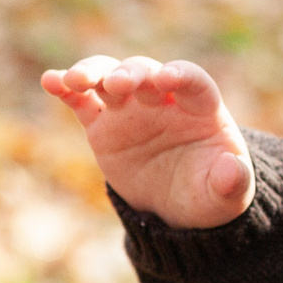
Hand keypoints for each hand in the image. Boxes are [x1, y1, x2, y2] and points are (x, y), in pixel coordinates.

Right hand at [41, 55, 253, 229]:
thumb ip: (232, 182)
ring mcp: (131, 109)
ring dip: (94, 72)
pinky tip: (50, 81)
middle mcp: (164, 99)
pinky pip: (82, 102)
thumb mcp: (226, 196)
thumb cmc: (209, 194)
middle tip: (117, 84)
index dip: (182, 76)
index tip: (167, 78)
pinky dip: (66, 89)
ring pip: (110, 78)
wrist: (178, 209)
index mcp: (201, 109)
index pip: (194, 82)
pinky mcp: (102, 124)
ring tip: (75, 80)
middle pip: (146, 73)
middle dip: (131, 74)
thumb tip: (232, 169)